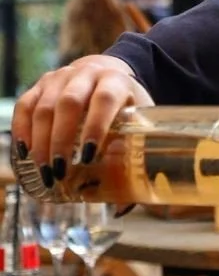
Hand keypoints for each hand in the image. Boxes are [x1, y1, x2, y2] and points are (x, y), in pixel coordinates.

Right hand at [12, 55, 154, 179]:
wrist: (106, 74)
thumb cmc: (125, 104)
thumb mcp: (138, 118)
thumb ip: (136, 150)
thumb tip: (124, 201)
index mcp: (115, 80)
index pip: (104, 99)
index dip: (96, 126)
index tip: (89, 157)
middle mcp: (86, 73)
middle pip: (68, 103)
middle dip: (62, 140)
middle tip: (61, 172)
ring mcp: (60, 77)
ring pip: (44, 106)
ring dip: (41, 142)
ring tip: (45, 171)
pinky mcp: (40, 84)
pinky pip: (25, 106)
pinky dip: (22, 129)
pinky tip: (25, 152)